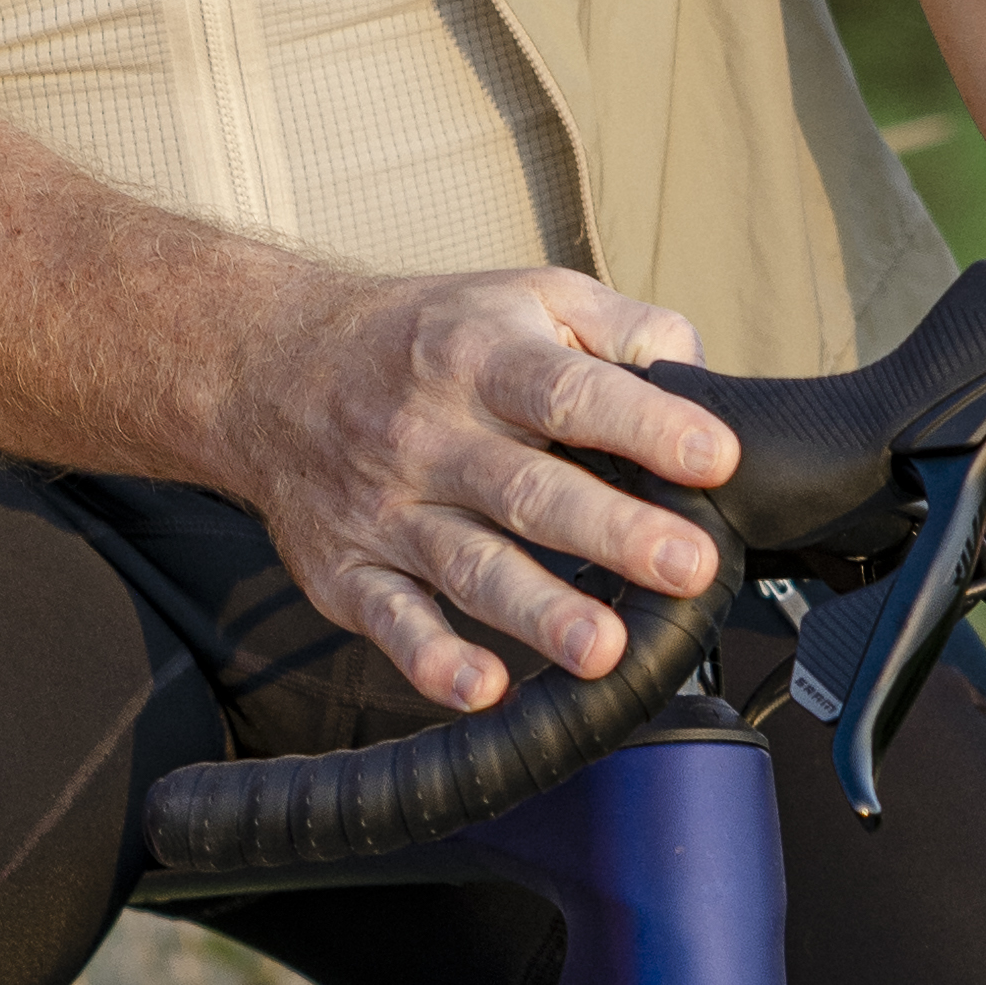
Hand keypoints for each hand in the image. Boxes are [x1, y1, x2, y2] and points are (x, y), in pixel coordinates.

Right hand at [223, 263, 739, 710]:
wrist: (270, 366)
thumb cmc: (422, 339)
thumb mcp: (524, 297)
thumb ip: (621, 329)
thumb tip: (702, 372)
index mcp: (482, 358)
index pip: (570, 392)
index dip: (646, 425)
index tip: (715, 458)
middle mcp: (430, 434)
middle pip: (528, 490)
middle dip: (613, 532)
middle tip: (687, 565)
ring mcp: (386, 509)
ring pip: (470, 567)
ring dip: (539, 611)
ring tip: (604, 648)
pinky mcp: (349, 571)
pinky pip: (392, 621)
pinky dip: (431, 659)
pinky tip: (482, 687)